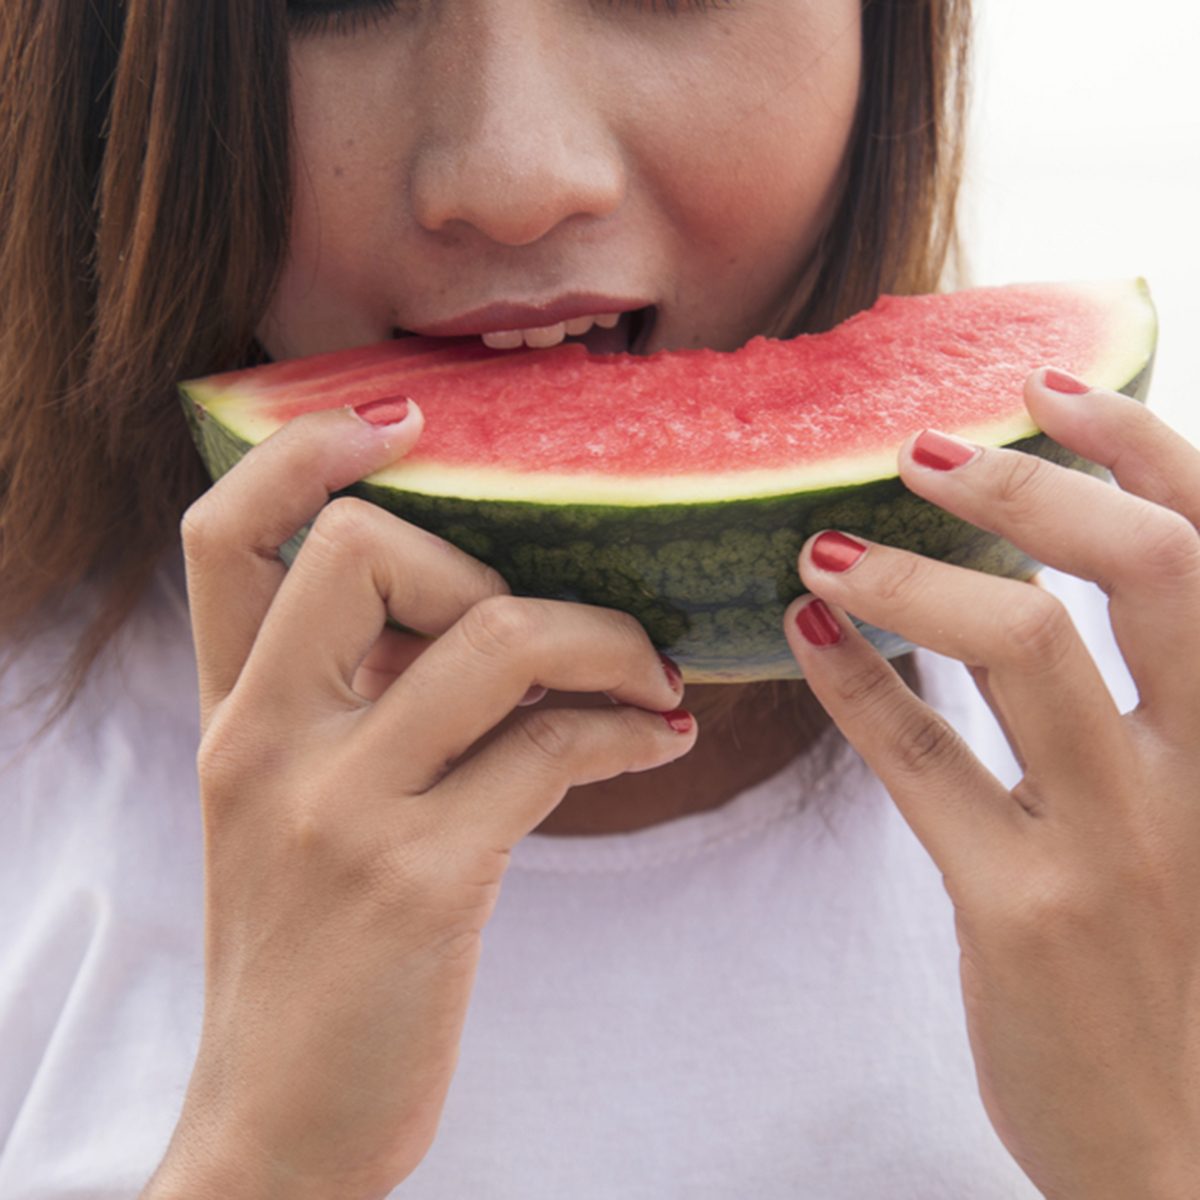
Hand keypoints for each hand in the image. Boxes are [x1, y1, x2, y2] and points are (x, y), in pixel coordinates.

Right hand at [163, 402, 695, 1199]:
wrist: (280, 1124)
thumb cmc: (312, 957)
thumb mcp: (293, 812)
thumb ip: (354, 706)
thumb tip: (489, 610)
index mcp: (232, 717)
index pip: (226, 534)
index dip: (307, 453)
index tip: (408, 422)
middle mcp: (266, 743)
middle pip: (366, 548)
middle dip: (492, 561)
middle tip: (558, 625)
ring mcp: (338, 810)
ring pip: (493, 637)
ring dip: (603, 644)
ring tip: (652, 680)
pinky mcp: (420, 879)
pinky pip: (553, 746)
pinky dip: (628, 728)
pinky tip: (658, 740)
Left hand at [783, 367, 1199, 1199]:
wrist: (1179, 1158)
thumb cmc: (1180, 965)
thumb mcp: (1199, 816)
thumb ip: (1152, 704)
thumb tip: (1044, 575)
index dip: (1140, 449)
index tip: (1040, 392)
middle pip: (1151, 570)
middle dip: (1032, 491)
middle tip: (917, 452)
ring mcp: (1122, 846)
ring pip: (1027, 647)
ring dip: (912, 577)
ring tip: (823, 549)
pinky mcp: (1021, 913)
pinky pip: (926, 763)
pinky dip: (857, 684)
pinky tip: (805, 637)